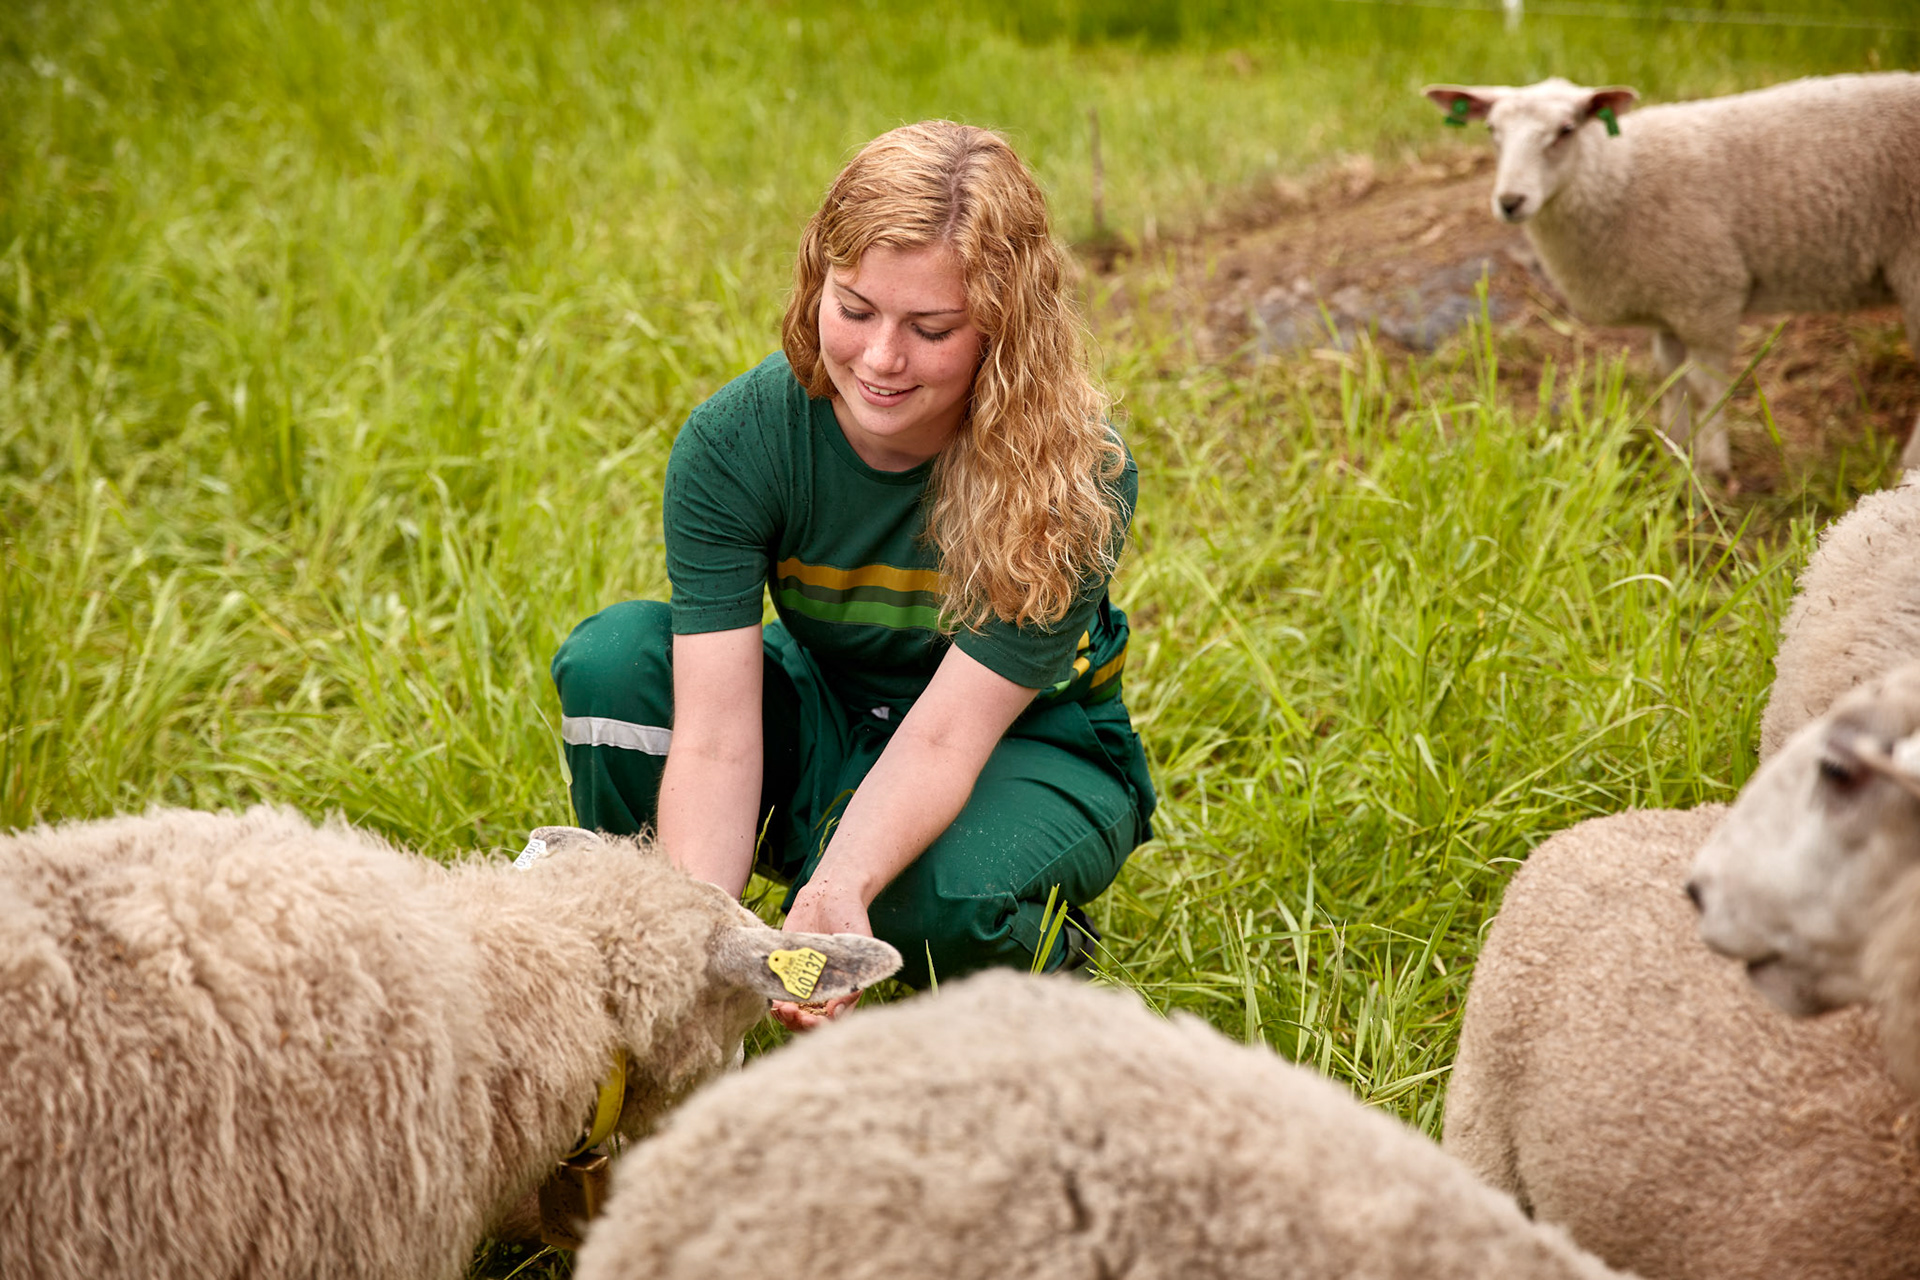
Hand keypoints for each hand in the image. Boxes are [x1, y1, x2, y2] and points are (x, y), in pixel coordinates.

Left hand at [769, 879, 870, 1031]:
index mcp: (844, 988)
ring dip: (785, 1016)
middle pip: (809, 1020)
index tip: (808, 1018)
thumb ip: (854, 978)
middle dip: (798, 1023)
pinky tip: (771, 1001)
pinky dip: (774, 1000)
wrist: (829, 893)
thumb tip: (836, 1012)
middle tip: (790, 1014)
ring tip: (779, 1010)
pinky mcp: (787, 968)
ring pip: (792, 1011)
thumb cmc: (851, 917)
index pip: (831, 1021)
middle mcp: (823, 988)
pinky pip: (778, 992)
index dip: (818, 1025)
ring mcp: (804, 980)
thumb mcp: (860, 946)